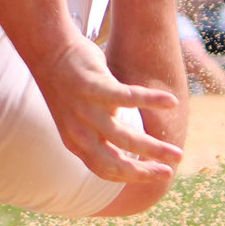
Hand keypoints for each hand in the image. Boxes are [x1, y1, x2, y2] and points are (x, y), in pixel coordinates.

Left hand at [29, 35, 183, 183]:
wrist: (47, 49)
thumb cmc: (68, 82)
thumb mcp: (76, 116)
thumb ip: (97, 132)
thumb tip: (127, 141)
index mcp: (74, 140)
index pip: (105, 170)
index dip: (130, 176)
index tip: (152, 175)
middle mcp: (79, 131)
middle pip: (115, 163)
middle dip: (145, 172)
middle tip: (169, 172)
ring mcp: (86, 111)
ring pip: (125, 138)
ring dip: (154, 148)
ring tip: (177, 152)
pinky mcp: (94, 87)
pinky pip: (128, 99)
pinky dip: (151, 100)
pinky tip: (171, 102)